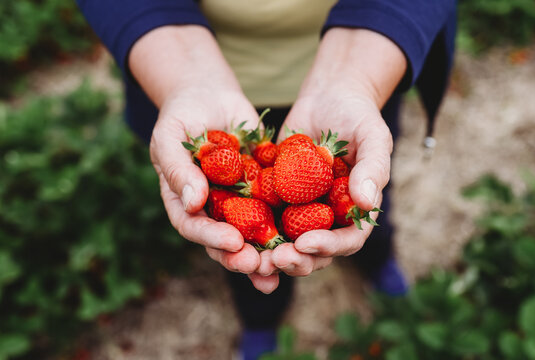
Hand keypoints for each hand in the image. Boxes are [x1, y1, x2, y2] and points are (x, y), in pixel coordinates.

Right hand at [129, 25, 278, 292]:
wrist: (210, 95)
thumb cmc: (181, 115)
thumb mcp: (170, 139)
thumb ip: (177, 170)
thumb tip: (193, 205)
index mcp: (185, 204)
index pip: (194, 228)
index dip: (212, 239)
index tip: (234, 242)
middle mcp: (213, 210)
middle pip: (226, 242)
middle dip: (244, 257)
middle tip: (263, 264)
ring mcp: (240, 202)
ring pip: (254, 233)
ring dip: (270, 252)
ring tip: (289, 262)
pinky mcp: (264, 189)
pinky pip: (278, 209)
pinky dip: (293, 224)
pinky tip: (312, 235)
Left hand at [272, 28, 406, 276]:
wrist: (327, 97)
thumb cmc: (358, 115)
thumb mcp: (373, 136)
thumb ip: (374, 168)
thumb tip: (367, 203)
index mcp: (354, 211)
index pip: (347, 240)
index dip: (328, 247)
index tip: (305, 243)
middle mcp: (327, 216)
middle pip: (314, 251)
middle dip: (295, 260)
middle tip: (274, 258)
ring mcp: (300, 209)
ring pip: (285, 242)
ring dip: (270, 253)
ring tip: (251, 254)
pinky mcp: (276, 197)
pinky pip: (261, 216)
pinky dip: (248, 227)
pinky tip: (231, 230)